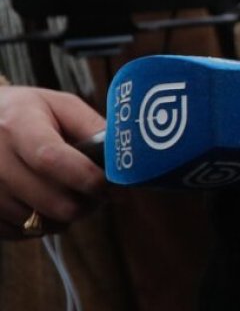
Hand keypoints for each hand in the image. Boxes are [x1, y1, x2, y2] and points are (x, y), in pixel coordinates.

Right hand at [0, 86, 105, 238]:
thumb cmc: (30, 113)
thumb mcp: (61, 106)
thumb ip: (92, 128)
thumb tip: (122, 157)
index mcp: (18, 125)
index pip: (51, 159)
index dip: (87, 178)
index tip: (113, 187)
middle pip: (50, 200)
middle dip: (86, 204)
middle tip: (98, 193)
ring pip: (39, 222)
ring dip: (65, 215)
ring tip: (70, 193)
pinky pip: (22, 233)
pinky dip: (42, 224)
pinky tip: (45, 202)